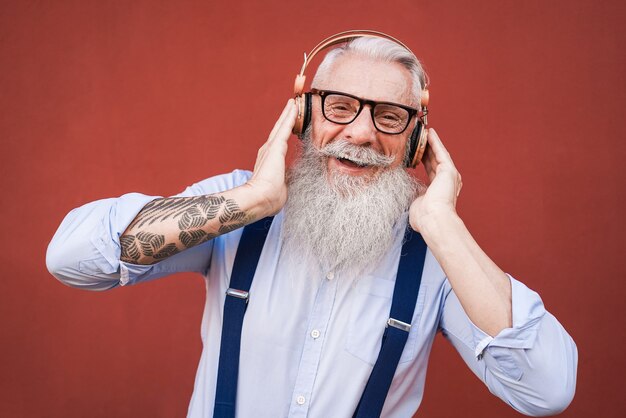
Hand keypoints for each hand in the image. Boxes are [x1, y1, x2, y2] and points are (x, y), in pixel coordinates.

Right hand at [245, 99, 297, 216]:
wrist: (261, 198)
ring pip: (282, 126)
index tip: (288, 124)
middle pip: (279, 130)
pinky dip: (290, 116)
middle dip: (285, 118)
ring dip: (288, 114)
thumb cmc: (270, 198)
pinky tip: (294, 106)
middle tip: (291, 105)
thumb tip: (288, 183)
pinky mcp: (276, 146)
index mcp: (269, 161)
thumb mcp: (281, 187)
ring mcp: (271, 148)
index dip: (283, 132)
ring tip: (293, 102)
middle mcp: (268, 151)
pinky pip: (285, 127)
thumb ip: (285, 181)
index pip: (279, 143)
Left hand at [409, 128, 462, 231]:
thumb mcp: (415, 203)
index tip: (416, 153)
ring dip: (431, 143)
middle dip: (427, 150)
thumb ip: (413, 195)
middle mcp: (447, 182)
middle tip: (419, 138)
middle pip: (435, 161)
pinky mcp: (449, 171)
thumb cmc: (423, 218)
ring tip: (424, 132)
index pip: (430, 171)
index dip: (424, 161)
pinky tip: (430, 133)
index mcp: (439, 190)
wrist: (433, 219)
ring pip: (439, 155)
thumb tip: (404, 193)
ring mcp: (450, 176)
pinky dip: (436, 142)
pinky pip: (441, 152)